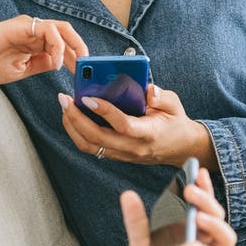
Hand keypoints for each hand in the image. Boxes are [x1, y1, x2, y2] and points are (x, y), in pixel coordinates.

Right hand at [0, 15, 87, 84]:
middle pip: (66, 32)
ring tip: (75, 64)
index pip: (61, 43)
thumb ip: (40, 64)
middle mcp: (31, 29)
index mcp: (32, 40)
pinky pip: (47, 30)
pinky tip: (54, 61)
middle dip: (80, 48)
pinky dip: (56, 44)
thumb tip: (59, 62)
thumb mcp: (20, 70)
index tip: (82, 73)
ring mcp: (26, 25)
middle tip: (86, 66)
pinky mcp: (19, 25)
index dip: (75, 56)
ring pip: (61, 29)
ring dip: (72, 46)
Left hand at [57, 83, 217, 169]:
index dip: (104, 111)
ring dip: (72, 127)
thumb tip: (147, 89)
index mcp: (149, 133)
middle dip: (76, 118)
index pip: (122, 124)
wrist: (180, 148)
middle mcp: (133, 147)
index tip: (88, 97)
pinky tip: (73, 117)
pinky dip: (78, 133)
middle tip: (65, 99)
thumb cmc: (174, 122)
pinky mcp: (116, 155)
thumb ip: (161, 96)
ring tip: (65, 107)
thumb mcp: (174, 104)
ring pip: (90, 146)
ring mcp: (123, 154)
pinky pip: (91, 147)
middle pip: (97, 138)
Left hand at [145, 168, 235, 245]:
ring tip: (197, 218)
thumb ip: (138, 223)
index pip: (204, 204)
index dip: (204, 188)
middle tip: (190, 191)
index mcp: (196, 231)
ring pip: (228, 237)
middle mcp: (210, 242)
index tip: (198, 172)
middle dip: (206, 201)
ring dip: (215, 224)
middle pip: (217, 216)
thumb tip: (127, 193)